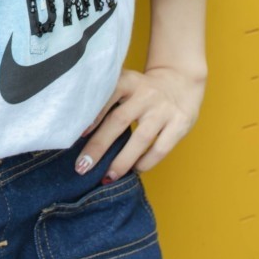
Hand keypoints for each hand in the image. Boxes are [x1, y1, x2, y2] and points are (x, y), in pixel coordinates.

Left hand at [74, 63, 206, 178]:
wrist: (181, 81)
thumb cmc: (143, 89)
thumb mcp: (126, 84)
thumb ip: (108, 100)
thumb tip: (81, 133)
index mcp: (128, 81)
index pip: (107, 97)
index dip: (92, 116)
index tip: (77, 135)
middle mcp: (145, 94)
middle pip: (119, 121)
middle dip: (99, 146)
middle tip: (83, 166)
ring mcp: (164, 110)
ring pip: (141, 139)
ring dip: (123, 161)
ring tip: (108, 177)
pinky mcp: (180, 124)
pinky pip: (160, 149)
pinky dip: (146, 162)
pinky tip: (134, 169)